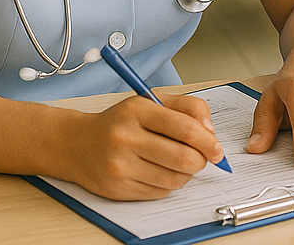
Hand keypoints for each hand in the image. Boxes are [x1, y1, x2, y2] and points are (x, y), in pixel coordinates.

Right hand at [67, 93, 224, 199]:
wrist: (77, 144)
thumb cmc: (120, 122)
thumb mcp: (152, 102)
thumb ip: (188, 108)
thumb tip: (210, 134)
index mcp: (137, 110)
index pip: (185, 128)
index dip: (208, 141)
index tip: (217, 148)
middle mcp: (125, 138)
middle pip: (183, 158)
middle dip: (201, 160)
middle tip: (203, 158)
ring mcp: (119, 166)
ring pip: (174, 179)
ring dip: (186, 174)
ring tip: (179, 163)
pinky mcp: (117, 189)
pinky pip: (159, 192)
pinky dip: (169, 184)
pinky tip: (159, 171)